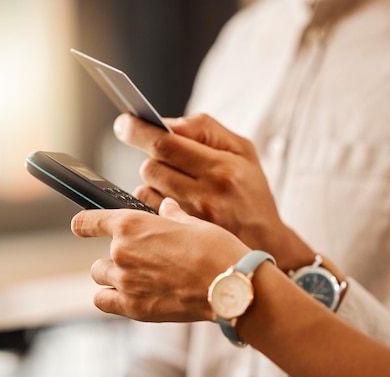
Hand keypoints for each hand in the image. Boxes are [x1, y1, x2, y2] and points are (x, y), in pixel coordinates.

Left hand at [71, 198, 250, 321]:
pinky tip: (131, 295)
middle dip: (116, 256)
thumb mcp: (193, 222)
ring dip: (113, 276)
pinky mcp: (133, 308)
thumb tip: (165, 208)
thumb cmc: (216, 249)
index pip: (89, 221)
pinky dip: (112, 298)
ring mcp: (125, 282)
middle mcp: (121, 252)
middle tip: (143, 259)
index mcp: (132, 224)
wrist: (230, 286)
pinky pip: (103, 301)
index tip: (82, 225)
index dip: (85, 223)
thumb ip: (171, 216)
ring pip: (101, 277)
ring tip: (139, 279)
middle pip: (100, 255)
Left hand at [113, 113, 314, 270]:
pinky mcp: (180, 236)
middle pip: (151, 166)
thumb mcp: (242, 150)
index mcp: (222, 169)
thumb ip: (205, 129)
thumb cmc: (251, 192)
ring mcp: (191, 219)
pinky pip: (148, 209)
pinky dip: (153, 200)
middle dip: (153, 157)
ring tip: (179, 183)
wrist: (265, 241)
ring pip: (147, 187)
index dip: (139, 131)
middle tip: (170, 159)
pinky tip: (173, 201)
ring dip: (154, 179)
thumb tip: (168, 123)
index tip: (124, 123)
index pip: (166, 144)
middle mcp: (206, 196)